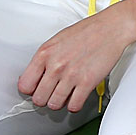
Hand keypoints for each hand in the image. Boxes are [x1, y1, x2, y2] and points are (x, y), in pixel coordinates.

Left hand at [17, 7, 135, 113]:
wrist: (111, 28)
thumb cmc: (86, 32)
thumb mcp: (57, 40)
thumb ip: (44, 58)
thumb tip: (34, 76)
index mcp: (45, 53)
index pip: (24, 85)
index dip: (31, 90)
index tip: (36, 89)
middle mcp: (56, 65)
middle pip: (38, 99)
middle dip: (45, 98)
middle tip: (52, 93)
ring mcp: (71, 75)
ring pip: (54, 105)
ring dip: (59, 102)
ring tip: (65, 95)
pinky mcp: (87, 82)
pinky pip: (74, 106)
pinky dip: (75, 105)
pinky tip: (77, 96)